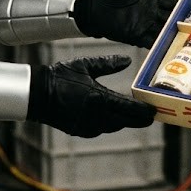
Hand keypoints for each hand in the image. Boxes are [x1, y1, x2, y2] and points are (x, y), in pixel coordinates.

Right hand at [27, 55, 156, 137]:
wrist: (37, 94)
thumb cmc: (60, 77)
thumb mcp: (85, 65)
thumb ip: (108, 64)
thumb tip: (127, 60)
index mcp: (100, 98)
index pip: (129, 108)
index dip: (143, 111)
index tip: (153, 110)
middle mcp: (97, 115)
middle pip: (125, 121)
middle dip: (138, 119)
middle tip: (149, 116)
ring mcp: (88, 125)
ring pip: (114, 126)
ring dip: (124, 121)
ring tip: (133, 116)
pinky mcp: (80, 130)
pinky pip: (100, 129)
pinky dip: (108, 123)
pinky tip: (111, 117)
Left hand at [74, 0, 176, 47]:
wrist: (93, 9)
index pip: (172, 3)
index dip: (183, 6)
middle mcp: (152, 14)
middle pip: (172, 19)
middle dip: (183, 23)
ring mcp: (145, 26)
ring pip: (164, 32)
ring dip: (174, 36)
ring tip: (188, 40)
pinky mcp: (136, 36)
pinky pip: (151, 42)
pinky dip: (159, 45)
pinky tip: (168, 49)